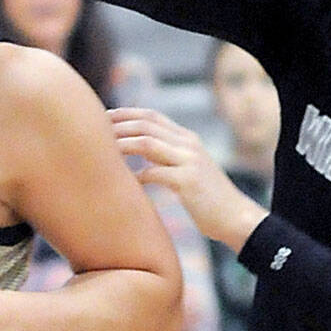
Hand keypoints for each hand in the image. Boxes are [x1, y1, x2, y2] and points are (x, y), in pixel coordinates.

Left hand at [109, 107, 267, 248]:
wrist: (235, 216)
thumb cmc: (208, 199)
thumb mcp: (188, 170)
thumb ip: (167, 158)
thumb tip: (140, 155)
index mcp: (188, 138)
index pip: (152, 116)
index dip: (126, 114)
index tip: (103, 117)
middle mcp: (189, 144)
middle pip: (146, 124)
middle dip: (118, 125)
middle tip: (94, 131)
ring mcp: (189, 161)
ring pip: (148, 144)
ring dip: (122, 145)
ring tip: (102, 152)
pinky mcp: (188, 181)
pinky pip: (154, 174)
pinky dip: (136, 177)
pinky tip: (123, 183)